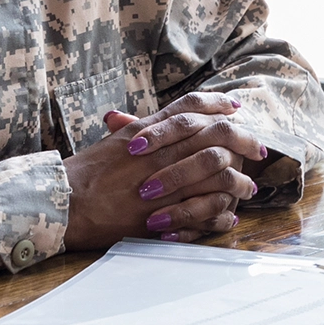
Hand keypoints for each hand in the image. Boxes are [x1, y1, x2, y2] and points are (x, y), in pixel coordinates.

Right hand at [63, 93, 264, 247]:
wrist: (64, 203)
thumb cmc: (88, 171)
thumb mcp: (118, 139)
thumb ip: (149, 124)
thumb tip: (179, 114)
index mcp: (149, 131)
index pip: (194, 109)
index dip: (220, 107)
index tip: (238, 111)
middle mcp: (161, 153)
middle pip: (216, 138)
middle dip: (243, 143)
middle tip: (258, 150)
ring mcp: (163, 184)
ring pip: (218, 176)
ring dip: (239, 182)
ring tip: (249, 188)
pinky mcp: (162, 215)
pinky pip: (204, 213)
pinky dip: (221, 215)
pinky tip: (229, 216)